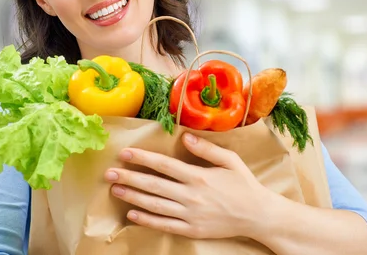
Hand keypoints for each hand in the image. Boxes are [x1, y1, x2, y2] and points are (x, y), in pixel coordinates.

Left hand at [104, 133, 270, 239]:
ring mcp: (189, 215)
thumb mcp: (230, 161)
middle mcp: (191, 196)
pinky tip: (132, 215)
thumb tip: (185, 137)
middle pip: (153, 185)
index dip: (143, 159)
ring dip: (133, 197)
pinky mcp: (191, 230)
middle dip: (130, 177)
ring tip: (115, 189)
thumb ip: (206, 149)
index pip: (164, 165)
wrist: (258, 215)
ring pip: (155, 206)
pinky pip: (164, 225)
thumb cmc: (244, 184)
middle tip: (109, 172)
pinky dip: (146, 221)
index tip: (126, 153)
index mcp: (198, 176)